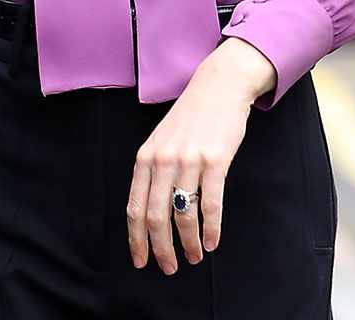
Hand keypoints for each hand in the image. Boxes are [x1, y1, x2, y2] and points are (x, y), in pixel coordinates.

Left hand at [126, 37, 277, 273]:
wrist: (218, 86)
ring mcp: (190, 160)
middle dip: (162, 249)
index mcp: (146, 156)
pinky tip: (212, 241)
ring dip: (189, 243)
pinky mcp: (216, 160)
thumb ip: (153, 172)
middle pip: (157, 217)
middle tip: (170, 268)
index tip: (141, 261)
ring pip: (184, 215)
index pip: (135, 208)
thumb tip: (149, 216)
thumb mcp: (161, 140)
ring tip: (195, 257)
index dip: (137, 240)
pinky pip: (212, 204)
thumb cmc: (190, 117)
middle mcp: (164, 159)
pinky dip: (212, 229)